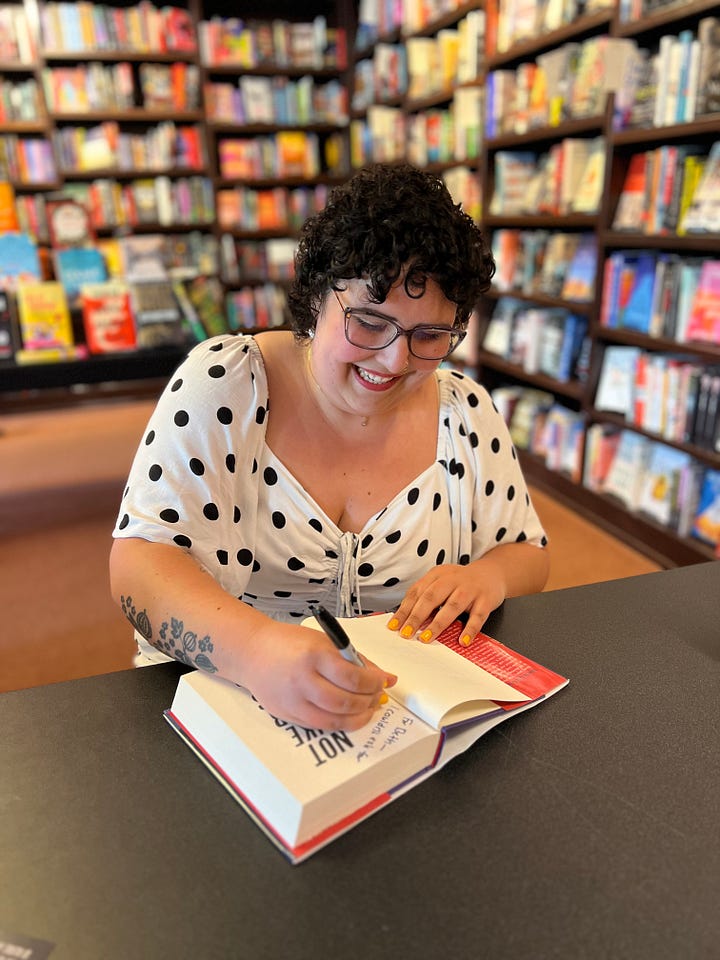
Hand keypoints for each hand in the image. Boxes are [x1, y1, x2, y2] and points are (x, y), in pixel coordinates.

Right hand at [239, 622, 396, 731]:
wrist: (252, 652)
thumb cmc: (290, 643)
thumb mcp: (324, 641)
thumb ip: (355, 659)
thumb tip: (386, 677)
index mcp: (313, 655)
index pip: (352, 676)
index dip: (374, 683)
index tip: (383, 681)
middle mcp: (302, 680)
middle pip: (346, 701)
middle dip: (369, 701)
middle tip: (378, 696)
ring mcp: (293, 701)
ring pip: (334, 720)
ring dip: (358, 717)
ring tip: (367, 708)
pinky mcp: (287, 715)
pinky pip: (320, 725)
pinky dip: (340, 723)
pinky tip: (348, 715)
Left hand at [388, 560, 505, 647]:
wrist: (492, 573)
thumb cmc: (461, 583)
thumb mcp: (442, 583)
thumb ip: (427, 596)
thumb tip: (405, 619)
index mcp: (438, 575)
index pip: (417, 592)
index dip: (405, 609)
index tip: (394, 626)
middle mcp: (453, 580)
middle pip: (432, 597)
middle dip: (417, 616)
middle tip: (406, 634)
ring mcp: (470, 589)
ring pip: (452, 606)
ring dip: (438, 623)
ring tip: (426, 638)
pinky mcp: (486, 600)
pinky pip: (478, 616)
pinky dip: (470, 629)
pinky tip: (462, 641)